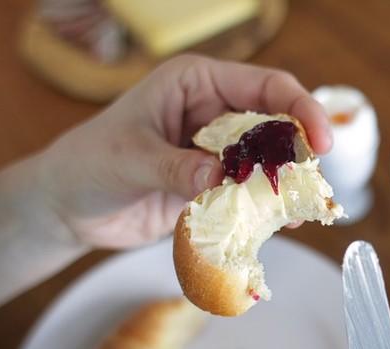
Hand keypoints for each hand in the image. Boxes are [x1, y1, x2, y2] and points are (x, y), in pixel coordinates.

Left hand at [37, 54, 330, 248]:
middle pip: (277, 124)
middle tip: (312, 182)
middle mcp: (214, 112)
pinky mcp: (215, 185)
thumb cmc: (88, 163)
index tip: (321, 141)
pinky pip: (252, 193)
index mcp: (197, 84)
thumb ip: (177, 167)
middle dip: (299, 151)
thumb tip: (221, 178)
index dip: (300, 109)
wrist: (67, 207)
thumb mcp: (130, 159)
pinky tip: (280, 224)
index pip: (265, 87)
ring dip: (286, 184)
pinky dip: (268, 208)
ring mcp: (217, 150)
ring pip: (270, 162)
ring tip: (299, 208)